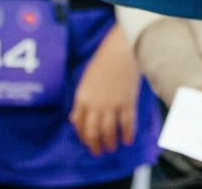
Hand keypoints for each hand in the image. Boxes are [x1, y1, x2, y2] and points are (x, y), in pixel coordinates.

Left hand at [71, 25, 139, 155]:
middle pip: (93, 132)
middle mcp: (95, 104)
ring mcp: (112, 104)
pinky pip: (127, 123)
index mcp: (82, 98)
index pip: (79, 125)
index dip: (83, 137)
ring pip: (109, 131)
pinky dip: (127, 134)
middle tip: (99, 152)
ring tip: (113, 148)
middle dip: (95, 145)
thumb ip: (81, 102)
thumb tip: (73, 118)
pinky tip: (128, 140)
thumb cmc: (103, 62)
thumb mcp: (86, 82)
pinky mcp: (127, 102)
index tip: (89, 143)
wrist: (121, 50)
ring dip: (110, 143)